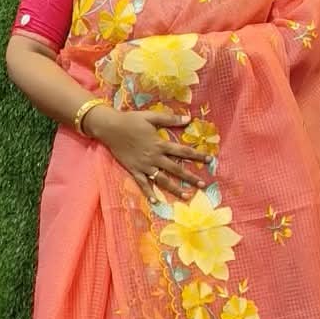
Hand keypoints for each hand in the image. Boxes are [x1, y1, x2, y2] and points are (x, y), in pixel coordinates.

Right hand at [84, 107, 212, 201]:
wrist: (110, 127)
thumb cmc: (131, 120)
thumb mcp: (151, 116)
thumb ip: (170, 119)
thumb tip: (188, 119)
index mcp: (160, 144)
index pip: (183, 151)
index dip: (197, 155)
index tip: (209, 160)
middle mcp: (154, 157)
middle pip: (176, 169)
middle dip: (190, 177)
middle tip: (203, 184)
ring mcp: (144, 166)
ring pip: (162, 180)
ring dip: (175, 189)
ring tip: (187, 196)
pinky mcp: (134, 170)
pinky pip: (143, 184)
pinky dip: (149, 193)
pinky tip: (156, 202)